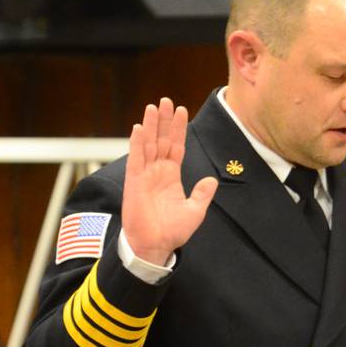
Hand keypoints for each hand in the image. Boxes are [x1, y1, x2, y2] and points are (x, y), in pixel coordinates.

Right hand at [122, 99, 217, 264]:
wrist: (156, 246)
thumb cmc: (172, 230)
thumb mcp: (195, 211)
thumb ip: (202, 194)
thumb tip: (211, 180)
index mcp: (171, 175)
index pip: (176, 146)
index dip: (178, 129)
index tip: (182, 110)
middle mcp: (157, 171)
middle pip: (161, 139)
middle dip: (164, 120)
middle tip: (166, 101)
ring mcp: (145, 175)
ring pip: (148, 144)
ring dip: (151, 126)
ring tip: (153, 107)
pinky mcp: (134, 182)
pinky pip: (136, 159)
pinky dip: (137, 143)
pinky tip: (140, 128)